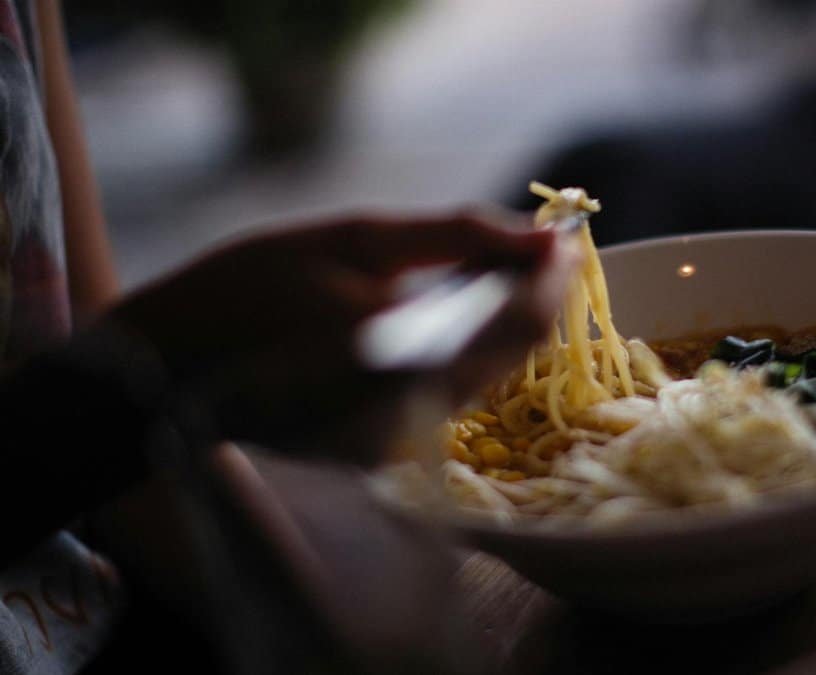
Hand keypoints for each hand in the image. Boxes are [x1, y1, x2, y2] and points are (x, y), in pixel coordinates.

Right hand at [107, 211, 574, 462]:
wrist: (167, 368)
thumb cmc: (248, 287)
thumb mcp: (351, 238)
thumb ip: (457, 237)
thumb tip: (543, 236)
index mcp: (407, 356)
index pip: (522, 320)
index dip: (553, 274)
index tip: (562, 234)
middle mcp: (414, 416)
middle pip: (514, 354)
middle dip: (531, 295)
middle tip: (531, 246)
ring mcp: (399, 445)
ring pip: (487, 376)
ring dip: (500, 322)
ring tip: (484, 273)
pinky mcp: (383, 455)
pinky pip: (449, 395)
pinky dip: (460, 351)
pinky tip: (439, 316)